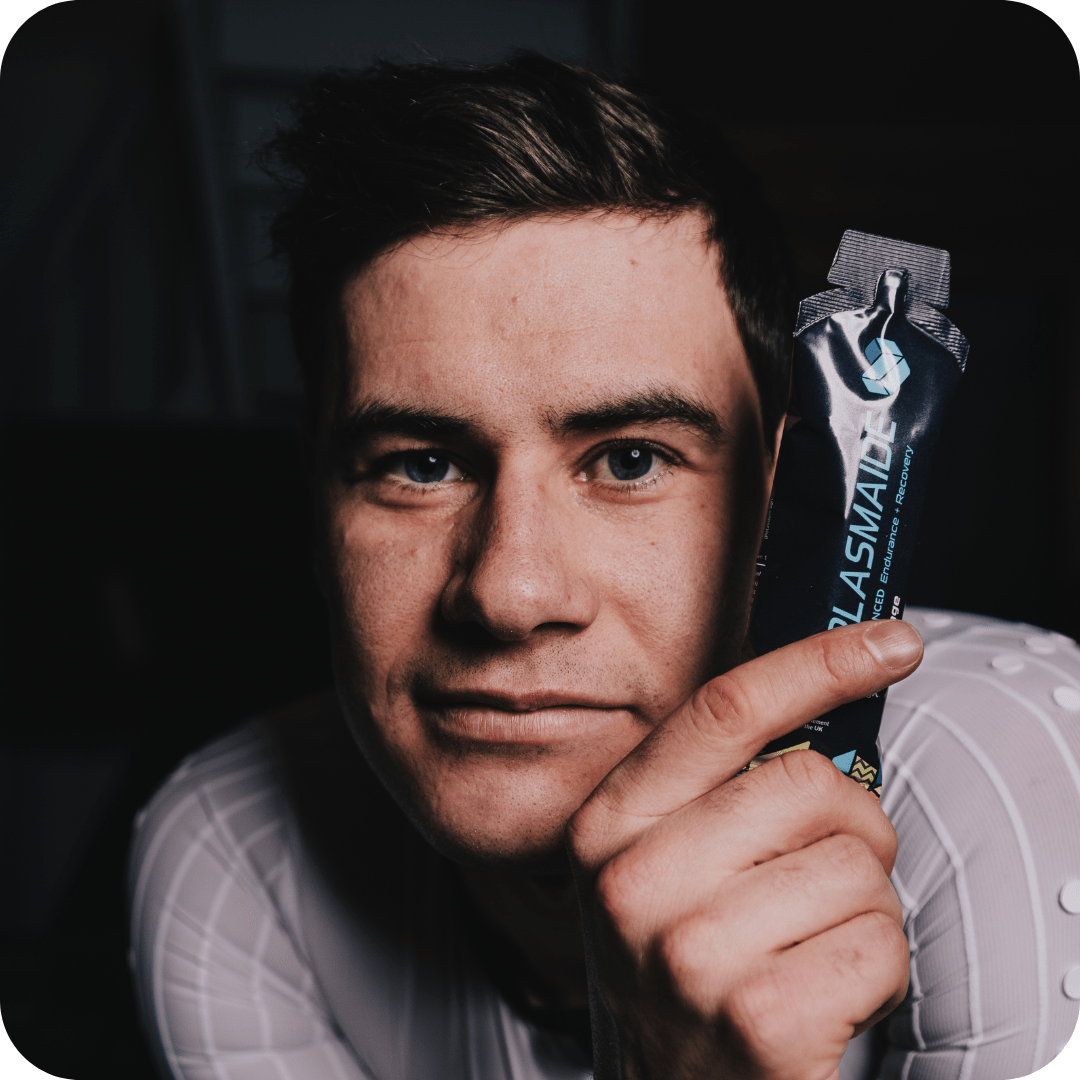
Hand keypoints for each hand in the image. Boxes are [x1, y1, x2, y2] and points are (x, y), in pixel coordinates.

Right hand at [567, 619, 922, 1079]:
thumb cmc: (681, 972)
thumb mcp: (660, 867)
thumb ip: (715, 792)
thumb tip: (825, 710)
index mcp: (608, 823)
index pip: (722, 710)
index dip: (816, 663)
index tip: (890, 642)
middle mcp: (632, 881)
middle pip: (811, 783)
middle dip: (855, 827)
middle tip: (830, 873)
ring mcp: (688, 953)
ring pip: (858, 867)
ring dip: (866, 908)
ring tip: (811, 944)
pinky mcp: (759, 1021)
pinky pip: (880, 945)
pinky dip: (880, 968)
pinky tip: (827, 994)